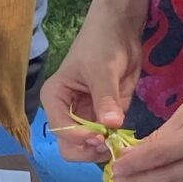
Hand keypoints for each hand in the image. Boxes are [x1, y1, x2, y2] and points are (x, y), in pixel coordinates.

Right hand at [41, 11, 143, 155]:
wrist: (121, 30)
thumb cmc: (102, 43)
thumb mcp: (103, 69)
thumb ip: (106, 98)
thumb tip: (112, 125)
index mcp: (55, 99)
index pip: (60, 130)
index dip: (79, 138)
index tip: (102, 137)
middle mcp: (66, 112)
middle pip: (69, 147)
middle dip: (88, 150)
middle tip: (110, 144)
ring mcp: (86, 118)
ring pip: (87, 148)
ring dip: (103, 151)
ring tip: (120, 143)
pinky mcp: (105, 118)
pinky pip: (107, 140)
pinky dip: (116, 144)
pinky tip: (127, 141)